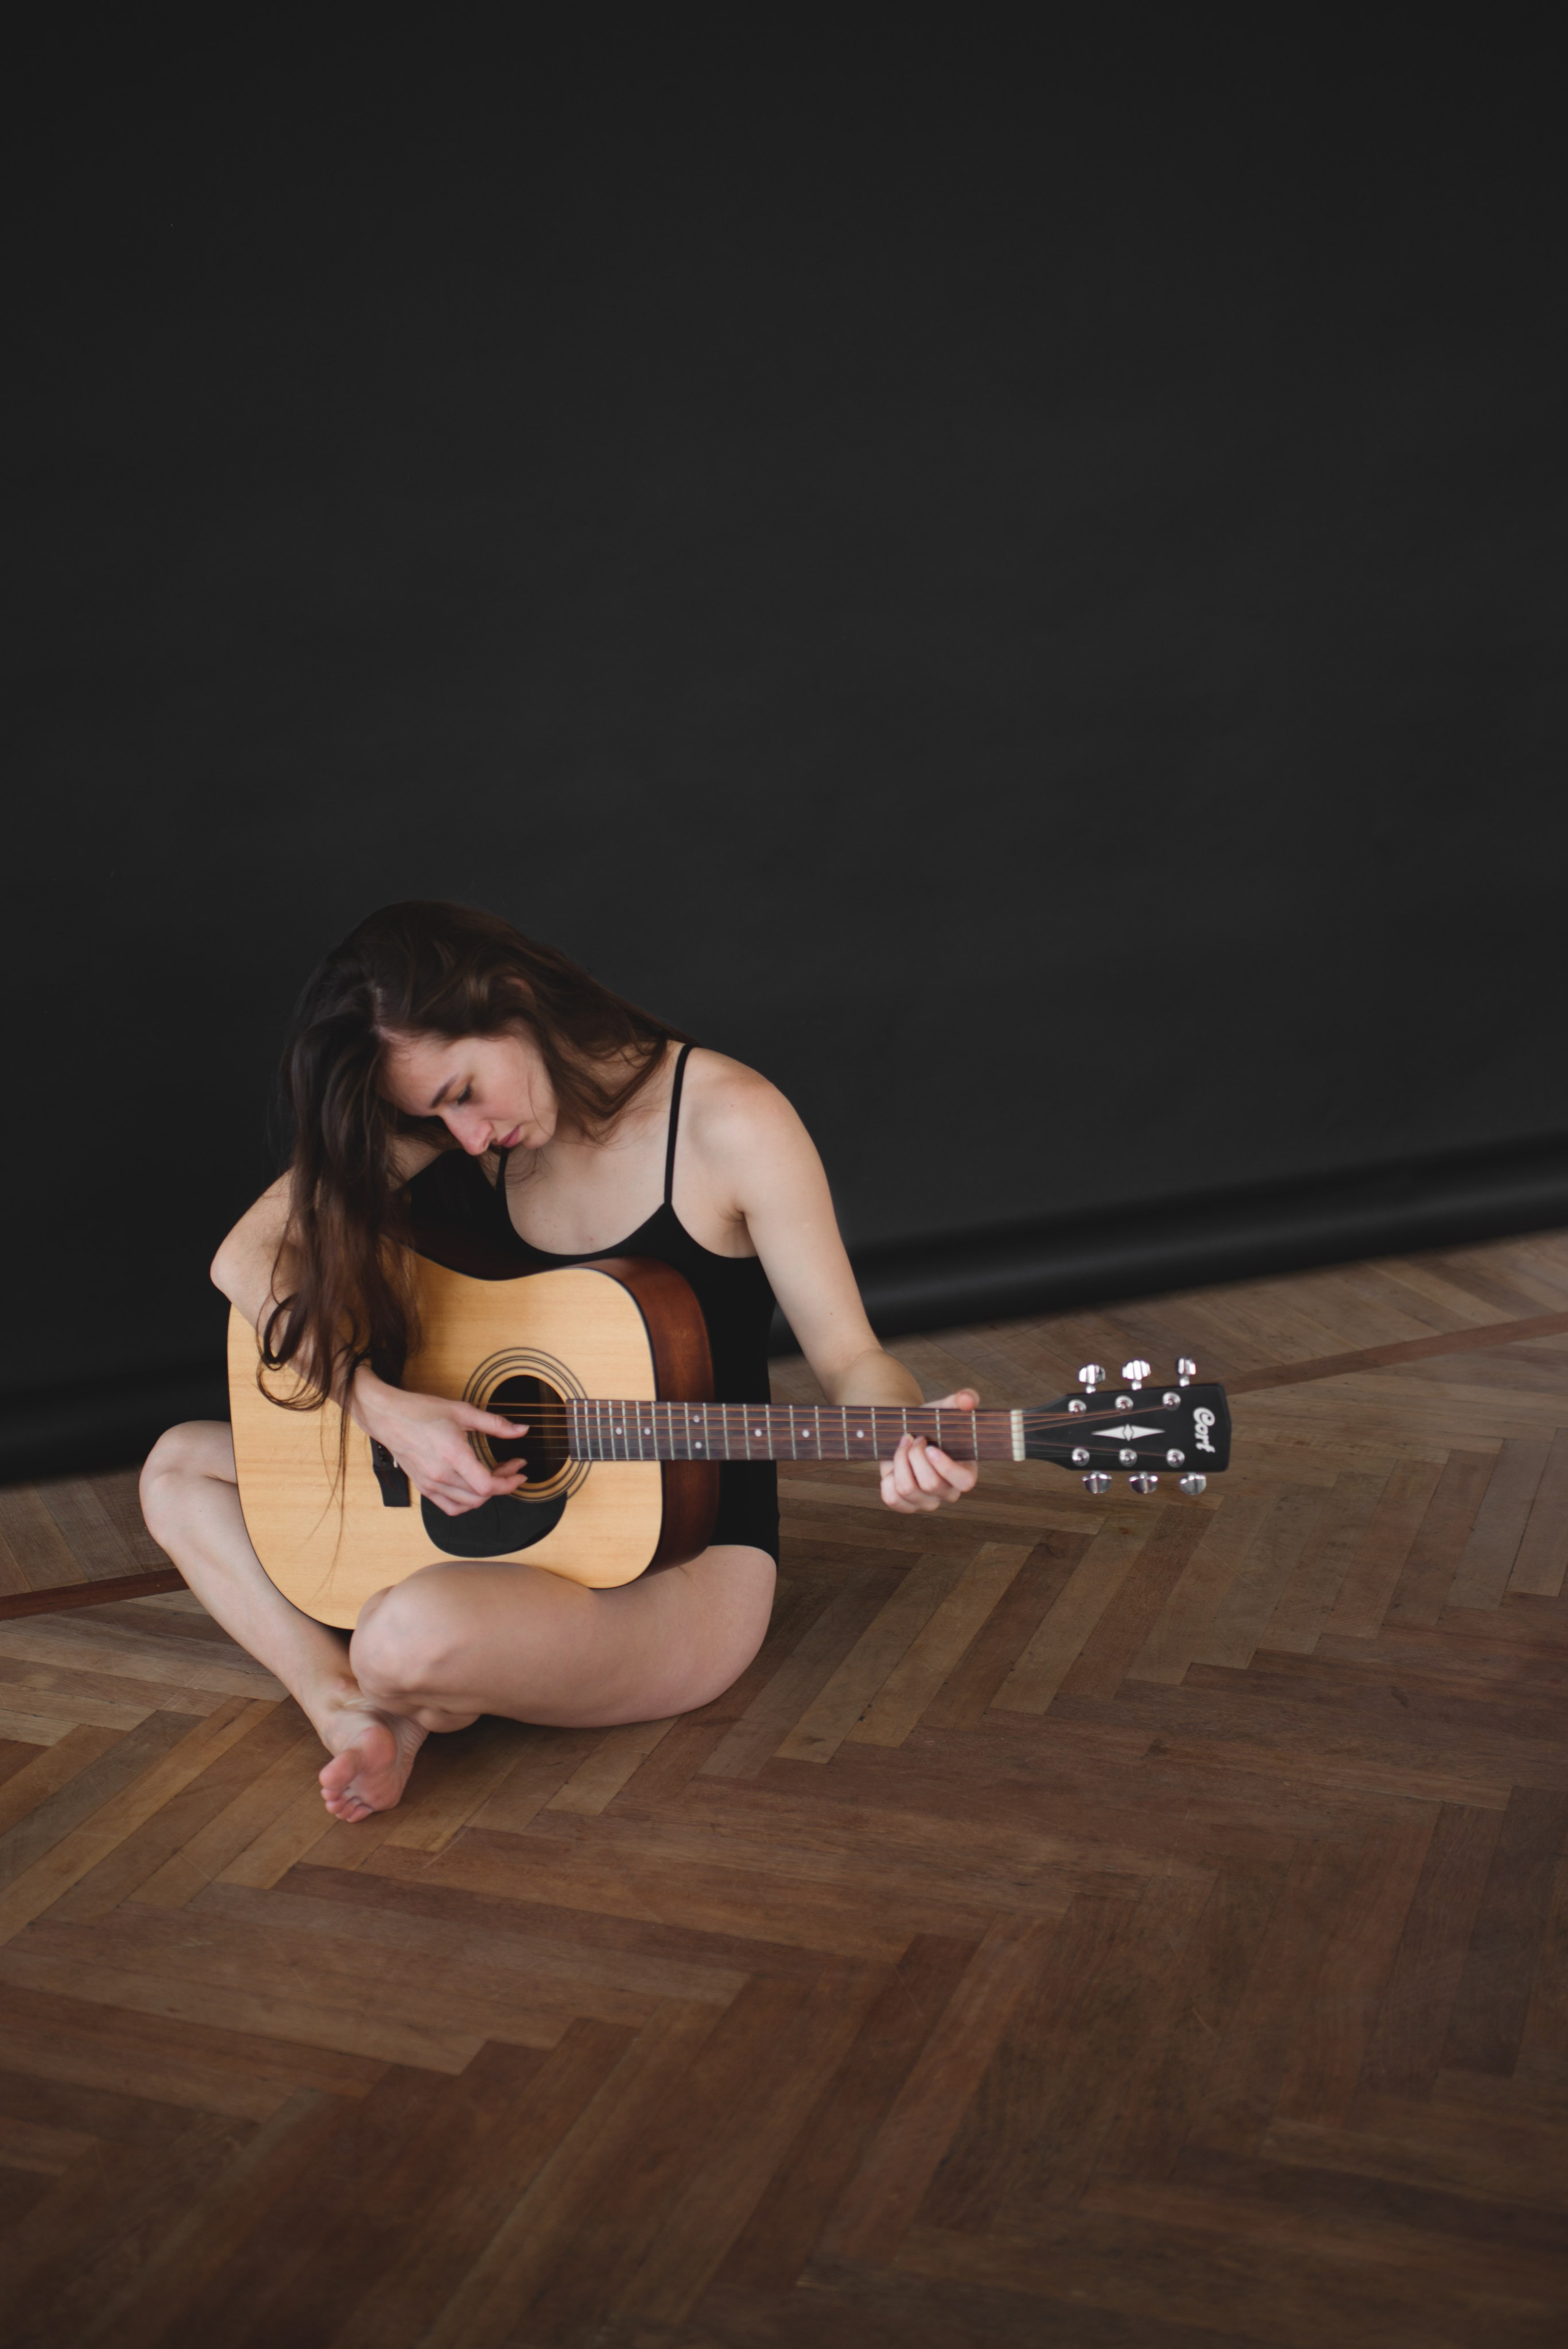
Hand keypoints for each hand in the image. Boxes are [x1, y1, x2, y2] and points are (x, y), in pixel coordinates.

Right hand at [351, 1369, 528, 1517]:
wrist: (388, 1417)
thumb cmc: (421, 1411)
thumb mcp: (463, 1411)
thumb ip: (495, 1424)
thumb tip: (522, 1430)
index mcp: (453, 1455)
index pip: (487, 1485)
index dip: (509, 1482)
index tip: (520, 1470)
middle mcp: (441, 1474)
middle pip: (481, 1496)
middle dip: (503, 1484)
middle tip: (509, 1466)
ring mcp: (431, 1484)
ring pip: (468, 1504)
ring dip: (486, 1494)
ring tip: (493, 1475)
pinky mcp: (424, 1487)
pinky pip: (450, 1507)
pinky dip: (466, 1503)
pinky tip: (473, 1488)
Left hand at [879, 1389, 980, 1514]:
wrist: (907, 1432)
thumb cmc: (931, 1423)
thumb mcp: (944, 1409)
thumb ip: (961, 1400)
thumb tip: (968, 1400)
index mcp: (966, 1473)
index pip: (965, 1482)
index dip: (946, 1467)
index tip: (930, 1447)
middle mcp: (948, 1492)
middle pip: (930, 1484)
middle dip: (915, 1456)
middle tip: (913, 1438)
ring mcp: (927, 1502)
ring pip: (907, 1490)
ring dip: (899, 1461)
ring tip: (902, 1446)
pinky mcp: (906, 1505)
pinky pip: (892, 1499)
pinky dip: (886, 1479)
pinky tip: (893, 1466)